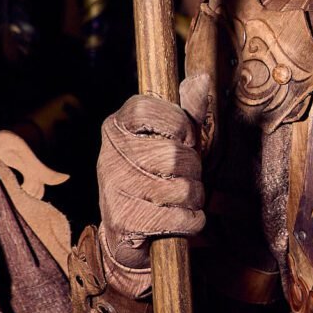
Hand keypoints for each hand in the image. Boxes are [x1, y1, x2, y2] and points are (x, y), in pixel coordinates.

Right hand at [98, 74, 210, 273]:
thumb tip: (202, 78)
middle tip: (183, 175)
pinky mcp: (124, 222)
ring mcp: (114, 189)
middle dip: (193, 168)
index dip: (179, 125)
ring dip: (194, 196)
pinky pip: (181, 217)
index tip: (183, 138)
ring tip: (182, 197)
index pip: (151, 110)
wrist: (126, 234)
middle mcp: (109, 156)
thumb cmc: (156, 176)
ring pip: (182, 187)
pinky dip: (192, 220)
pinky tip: (181, 218)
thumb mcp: (173, 139)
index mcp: (116, 127)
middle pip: (175, 154)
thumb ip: (188, 110)